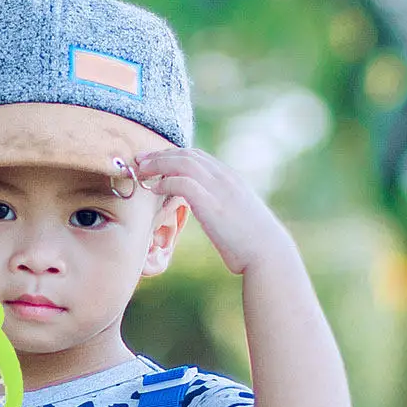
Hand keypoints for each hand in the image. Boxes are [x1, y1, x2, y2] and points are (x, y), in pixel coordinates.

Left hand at [132, 148, 298, 275]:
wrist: (268, 253)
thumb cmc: (251, 242)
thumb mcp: (235, 216)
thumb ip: (221, 206)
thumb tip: (208, 211)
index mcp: (230, 179)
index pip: (197, 156)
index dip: (172, 155)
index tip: (153, 160)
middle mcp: (225, 178)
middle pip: (187, 154)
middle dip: (160, 154)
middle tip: (139, 159)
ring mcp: (219, 188)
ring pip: (183, 163)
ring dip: (158, 164)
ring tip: (141, 170)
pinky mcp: (211, 204)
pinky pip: (183, 183)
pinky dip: (165, 182)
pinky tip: (154, 188)